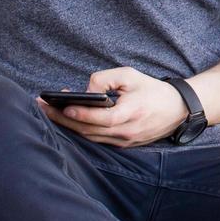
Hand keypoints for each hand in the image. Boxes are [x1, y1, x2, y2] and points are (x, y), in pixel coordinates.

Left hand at [36, 67, 189, 147]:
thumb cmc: (153, 90)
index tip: (61, 105)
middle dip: (62, 118)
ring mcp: (124, 141)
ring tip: (48, 112)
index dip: (80, 113)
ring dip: (68, 126)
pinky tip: (68, 120)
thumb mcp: (131, 75)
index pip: (100, 117)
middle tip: (41, 107)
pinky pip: (97, 140)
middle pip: (88, 129)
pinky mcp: (123, 144)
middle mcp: (126, 131)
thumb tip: (85, 90)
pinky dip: (81, 130)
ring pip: (89, 137)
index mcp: (131, 113)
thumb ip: (105, 79)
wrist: (178, 110)